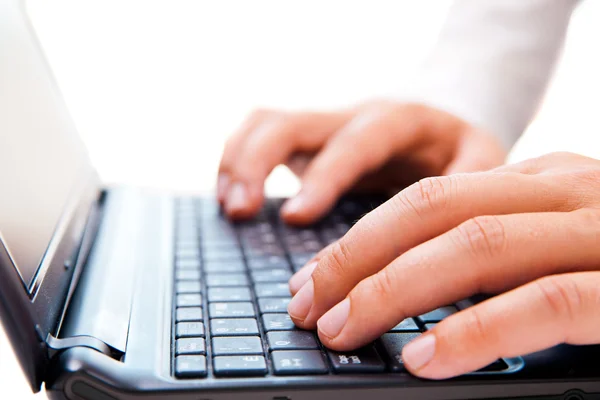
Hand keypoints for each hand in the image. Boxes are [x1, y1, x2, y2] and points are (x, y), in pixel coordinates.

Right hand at [217, 101, 505, 222]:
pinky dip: (236, 160)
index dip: (322, 178)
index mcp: (398, 122)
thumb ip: (470, 183)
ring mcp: (325, 128)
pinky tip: (231, 196)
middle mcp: (352, 118)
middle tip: (239, 211)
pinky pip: (259, 135)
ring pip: (266, 122)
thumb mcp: (481, 159)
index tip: (294, 216)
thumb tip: (448, 228)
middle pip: (293, 122)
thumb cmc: (457, 148)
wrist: (441, 119)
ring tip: (230, 208)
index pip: (354, 143)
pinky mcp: (307, 142)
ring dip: (238, 160)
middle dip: (258, 163)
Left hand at [286, 152, 599, 378]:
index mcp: (538, 182)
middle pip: (433, 211)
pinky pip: (547, 300)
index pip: (425, 198)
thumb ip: (492, 263)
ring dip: (393, 290)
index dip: (358, 239)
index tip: (312, 280)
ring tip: (341, 332)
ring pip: (477, 244)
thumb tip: (405, 302)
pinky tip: (424, 360)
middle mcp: (566, 190)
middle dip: (356, 260)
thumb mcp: (550, 247)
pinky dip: (477, 330)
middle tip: (306, 306)